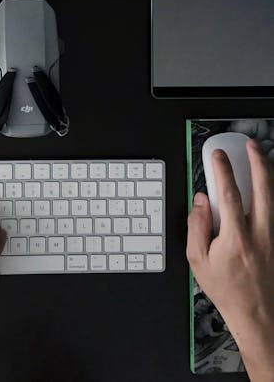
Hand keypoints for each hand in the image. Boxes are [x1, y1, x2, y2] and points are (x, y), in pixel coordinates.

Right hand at [187, 139, 273, 380]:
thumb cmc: (227, 290)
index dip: (223, 170)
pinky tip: (267, 185)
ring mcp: (273, 238)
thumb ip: (196, 226)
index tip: (218, 155)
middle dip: (257, 162)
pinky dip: (272, 193)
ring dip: (267, 173)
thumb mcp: (198, 261)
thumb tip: (201, 200)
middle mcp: (260, 235)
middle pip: (263, 189)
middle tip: (251, 145)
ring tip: (261, 156)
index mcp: (236, 239)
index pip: (230, 194)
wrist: (258, 315)